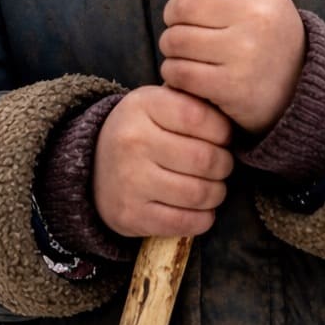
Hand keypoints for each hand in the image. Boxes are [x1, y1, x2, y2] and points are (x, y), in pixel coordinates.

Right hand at [92, 85, 233, 238]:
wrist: (92, 166)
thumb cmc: (142, 130)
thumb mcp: (158, 103)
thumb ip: (193, 102)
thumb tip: (232, 116)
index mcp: (143, 106)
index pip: (199, 117)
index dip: (223, 131)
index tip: (223, 138)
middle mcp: (132, 142)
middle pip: (204, 159)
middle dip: (224, 165)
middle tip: (222, 166)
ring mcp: (129, 181)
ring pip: (198, 193)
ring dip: (216, 193)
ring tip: (213, 188)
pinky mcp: (130, 216)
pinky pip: (184, 223)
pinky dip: (203, 219)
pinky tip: (202, 210)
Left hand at [159, 0, 305, 134]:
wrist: (298, 88)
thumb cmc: (267, 35)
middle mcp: (257, 18)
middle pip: (183, 4)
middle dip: (174, 16)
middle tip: (186, 27)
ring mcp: (244, 53)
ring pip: (174, 40)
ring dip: (172, 47)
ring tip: (188, 51)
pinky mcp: (231, 86)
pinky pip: (178, 72)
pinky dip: (174, 72)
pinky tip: (188, 73)